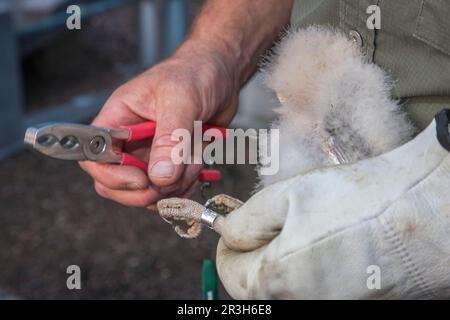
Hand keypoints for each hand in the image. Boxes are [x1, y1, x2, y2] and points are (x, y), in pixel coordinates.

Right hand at [79, 41, 238, 207]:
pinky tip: (198, 168)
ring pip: (147, 191)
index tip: (141, 179)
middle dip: (145, 190)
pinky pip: (169, 190)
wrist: (222, 75)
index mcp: (119, 119)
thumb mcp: (182, 101)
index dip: (110, 175)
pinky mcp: (172, 163)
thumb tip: (160, 177)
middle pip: (115, 183)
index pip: (95, 155)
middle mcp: (131, 141)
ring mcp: (151, 155)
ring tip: (194, 162)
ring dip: (173, 188)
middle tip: (170, 183)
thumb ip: (171, 139)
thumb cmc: (195, 74)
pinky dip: (185, 188)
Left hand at [216, 120, 449, 298]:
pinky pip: (315, 291)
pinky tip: (330, 245)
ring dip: (283, 261)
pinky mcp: (351, 306)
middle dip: (256, 254)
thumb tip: (227, 232)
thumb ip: (247, 220)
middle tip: (275, 222)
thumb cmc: (358, 202)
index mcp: (275, 281)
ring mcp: (327, 309)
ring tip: (307, 229)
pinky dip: (310, 270)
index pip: (229, 272)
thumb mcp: (288, 197)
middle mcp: (299, 306)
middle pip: (256, 285)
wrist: (426, 216)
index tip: (238, 226)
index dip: (229, 245)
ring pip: (285, 288)